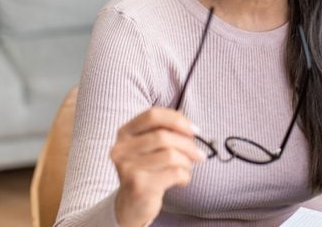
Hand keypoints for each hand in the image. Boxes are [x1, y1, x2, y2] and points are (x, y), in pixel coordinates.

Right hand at [110, 107, 205, 226]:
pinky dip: (185, 176)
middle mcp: (121, 148)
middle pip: (163, 136)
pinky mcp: (138, 186)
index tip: (195, 131)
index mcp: (125, 133)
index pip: (153, 115)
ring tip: (187, 167)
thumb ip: (167, 132)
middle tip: (199, 154)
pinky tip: (182, 180)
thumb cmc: (148, 171)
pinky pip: (173, 173)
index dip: (177, 120)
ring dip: (187, 161)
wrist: (131, 205)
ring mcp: (128, 168)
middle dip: (188, 144)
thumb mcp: (151, 148)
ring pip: (170, 155)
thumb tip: (192, 128)